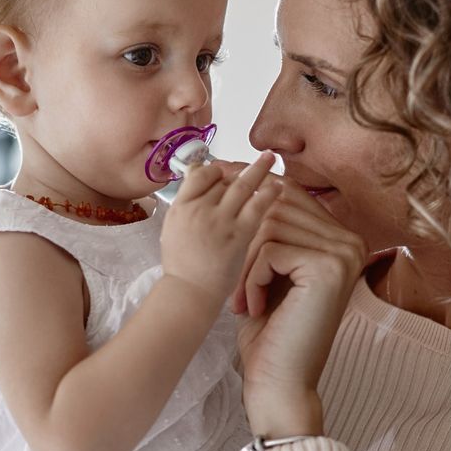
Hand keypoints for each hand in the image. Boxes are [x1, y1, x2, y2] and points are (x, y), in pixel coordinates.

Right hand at [160, 152, 281, 304]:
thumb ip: (186, 205)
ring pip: (241, 186)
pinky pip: (256, 206)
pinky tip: (279, 186)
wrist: (189, 293)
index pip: (199, 175)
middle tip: (257, 157)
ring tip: (270, 158)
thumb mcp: (172, 230)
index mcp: (180, 207)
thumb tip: (196, 181)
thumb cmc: (182, 267)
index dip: (215, 170)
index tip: (226, 171)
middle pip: (222, 180)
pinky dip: (268, 193)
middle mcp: (199, 209)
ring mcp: (219, 221)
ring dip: (259, 169)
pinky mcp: (238, 234)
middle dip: (240, 170)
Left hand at [226, 179, 366, 436]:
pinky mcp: (329, 268)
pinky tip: (253, 309)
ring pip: (269, 226)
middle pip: (278, 206)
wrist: (280, 384)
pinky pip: (269, 249)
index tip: (222, 190)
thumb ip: (270, 227)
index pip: (289, 194)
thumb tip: (250, 173)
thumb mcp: (269, 269)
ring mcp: (344, 253)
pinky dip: (250, 279)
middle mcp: (350, 241)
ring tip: (241, 300)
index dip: (250, 195)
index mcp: (340, 238)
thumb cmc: (270, 331)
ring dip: (243, 264)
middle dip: (243, 237)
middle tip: (231, 279)